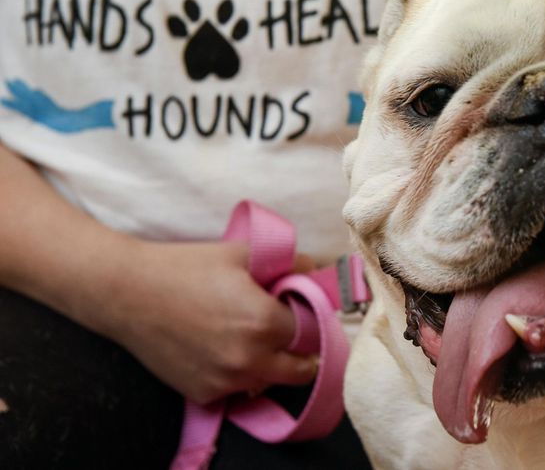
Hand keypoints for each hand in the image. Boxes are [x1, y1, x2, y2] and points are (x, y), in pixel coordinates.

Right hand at [101, 240, 317, 403]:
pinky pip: (237, 389)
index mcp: (265, 323)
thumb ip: (287, 262)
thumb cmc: (185, 267)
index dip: (309, 316)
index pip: (312, 330)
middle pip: (301, 368)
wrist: (126, 292)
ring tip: (250, 336)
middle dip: (302, 350)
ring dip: (271, 364)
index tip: (299, 309)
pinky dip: (239, 374)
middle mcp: (249, 360)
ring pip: (269, 381)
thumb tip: (314, 268)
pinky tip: (222, 348)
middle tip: (288, 330)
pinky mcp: (203, 393)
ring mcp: (226, 382)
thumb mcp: (241, 253)